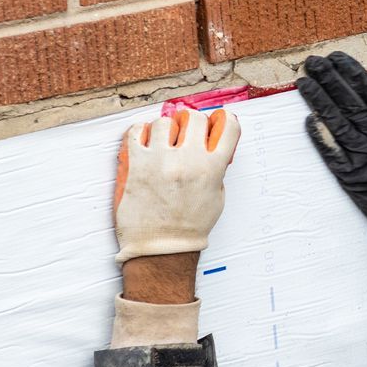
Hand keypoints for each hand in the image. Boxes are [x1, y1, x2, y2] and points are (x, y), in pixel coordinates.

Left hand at [113, 108, 240, 264]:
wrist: (161, 248)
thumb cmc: (188, 227)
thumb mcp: (216, 197)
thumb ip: (216, 170)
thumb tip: (211, 147)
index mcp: (212, 169)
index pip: (228, 126)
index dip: (223, 119)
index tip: (215, 121)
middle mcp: (188, 161)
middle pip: (194, 117)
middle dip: (190, 123)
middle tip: (185, 133)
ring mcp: (161, 161)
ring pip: (164, 122)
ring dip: (164, 129)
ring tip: (162, 142)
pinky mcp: (138, 165)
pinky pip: (137, 132)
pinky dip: (140, 132)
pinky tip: (144, 141)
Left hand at [296, 52, 366, 241]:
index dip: (350, 71)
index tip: (336, 57)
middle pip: (347, 100)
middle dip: (328, 79)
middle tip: (312, 61)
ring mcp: (362, 156)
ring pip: (335, 122)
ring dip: (318, 101)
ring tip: (303, 82)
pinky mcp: (352, 177)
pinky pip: (331, 153)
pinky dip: (319, 137)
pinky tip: (308, 120)